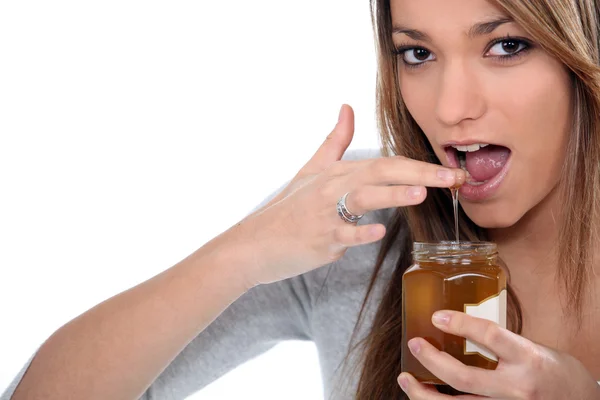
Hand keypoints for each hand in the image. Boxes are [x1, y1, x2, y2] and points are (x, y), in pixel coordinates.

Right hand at [234, 104, 464, 286]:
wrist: (255, 243)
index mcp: (336, 172)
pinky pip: (342, 237)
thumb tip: (348, 106)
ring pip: (363, 200)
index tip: (449, 169)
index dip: (418, 164)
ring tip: (421, 192)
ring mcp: (326, 216)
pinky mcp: (319, 241)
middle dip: (420, 174)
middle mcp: (333, 189)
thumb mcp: (310, 169)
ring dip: (392, 194)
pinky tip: (378, 233)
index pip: (383, 162)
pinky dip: (359, 234)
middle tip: (454, 177)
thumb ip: (334, 140)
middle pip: (379, 174)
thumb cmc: (288, 208)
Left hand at [397, 311, 599, 398]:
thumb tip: (461, 329)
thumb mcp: (535, 349)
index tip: (437, 317)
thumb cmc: (559, 374)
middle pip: (464, 377)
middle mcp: (516, 389)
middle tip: (415, 344)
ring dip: (424, 394)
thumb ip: (502, 344)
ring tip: (406, 379)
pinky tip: (427, 396)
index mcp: (528, 359)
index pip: (490, 336)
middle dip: (432, 361)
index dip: (461, 324)